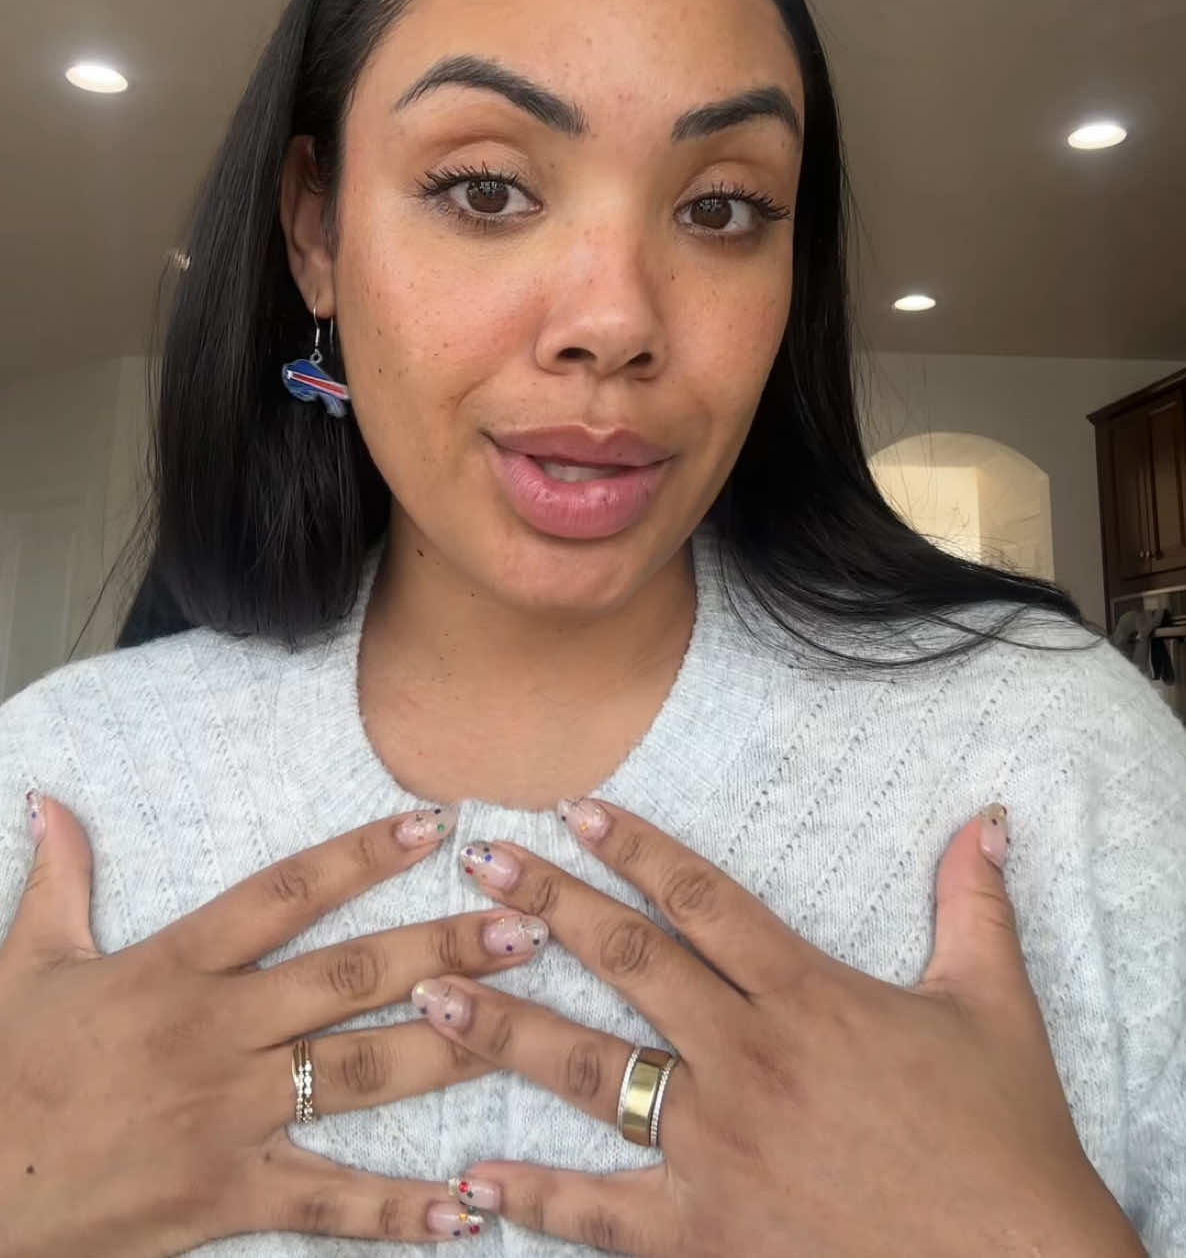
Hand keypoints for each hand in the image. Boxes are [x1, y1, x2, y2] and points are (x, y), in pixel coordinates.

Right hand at [0, 793, 550, 1255]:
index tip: (431, 824)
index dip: (361, 856)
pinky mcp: (228, 1194)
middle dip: (441, 946)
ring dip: (448, 1048)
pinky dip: (400, 1210)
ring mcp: (228, 1116)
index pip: (285, 895)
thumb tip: (50, 798)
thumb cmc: (5, 1071)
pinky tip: (468, 1206)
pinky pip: (329, 1201)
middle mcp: (216, 1033)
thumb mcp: (25, 962)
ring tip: (522, 1023)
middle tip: (523, 923)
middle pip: (348, 977)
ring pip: (359, 1073)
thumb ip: (58, 878)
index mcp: (174, 967)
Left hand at [408, 798, 1146, 1257]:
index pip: (703, 900)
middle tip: (480, 863)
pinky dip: (535, 1196)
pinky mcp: (707, 1236)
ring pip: (593, 1074)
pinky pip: (603, 1214)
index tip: (574, 808)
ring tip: (432, 994)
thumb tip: (990, 819)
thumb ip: (974, 905)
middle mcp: (749, 1059)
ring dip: (505, 1031)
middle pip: (629, 963)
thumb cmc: (1008, 1144)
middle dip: (546, 904)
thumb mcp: (995, 1007)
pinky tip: (473, 1179)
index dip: (636, 847)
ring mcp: (720, 1149)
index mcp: (808, 995)